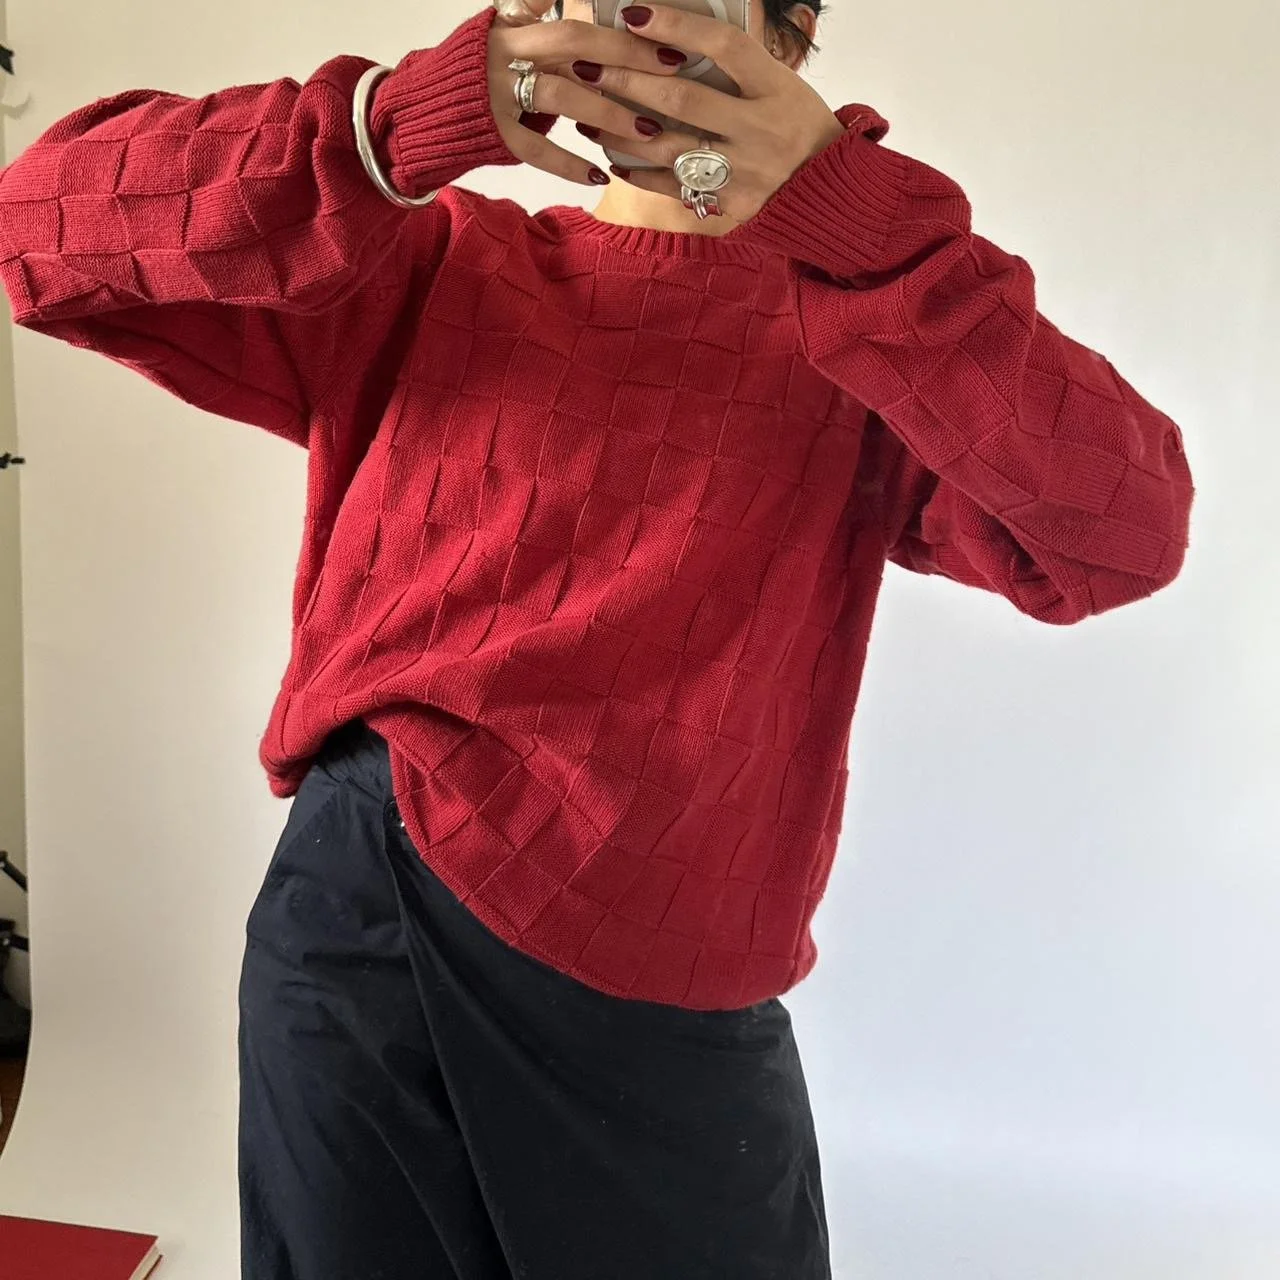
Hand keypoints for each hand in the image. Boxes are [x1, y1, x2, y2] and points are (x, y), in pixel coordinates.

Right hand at [488, 0, 690, 185]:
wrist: (422, 112)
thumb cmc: (469, 76)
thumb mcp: (496, 34)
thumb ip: (532, 17)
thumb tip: (566, 0)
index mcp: (511, 26)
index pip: (569, 14)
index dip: (610, 19)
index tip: (654, 25)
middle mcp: (505, 52)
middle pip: (573, 41)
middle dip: (626, 53)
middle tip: (671, 67)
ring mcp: (498, 93)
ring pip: (562, 93)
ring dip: (609, 112)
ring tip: (648, 129)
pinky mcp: (494, 132)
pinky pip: (538, 149)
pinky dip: (570, 164)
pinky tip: (599, 174)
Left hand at [567, 3, 846, 219]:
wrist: (830, 189)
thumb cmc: (798, 126)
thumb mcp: (780, 85)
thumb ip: (736, 66)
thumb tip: (675, 38)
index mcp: (775, 87)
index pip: (722, 46)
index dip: (677, 26)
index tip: (634, 13)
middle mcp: (760, 128)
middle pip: (682, 100)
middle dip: (628, 80)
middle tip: (589, 65)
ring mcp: (745, 170)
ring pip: (670, 147)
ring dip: (621, 130)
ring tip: (586, 115)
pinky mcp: (732, 204)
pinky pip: (675, 188)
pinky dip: (640, 173)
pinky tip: (614, 158)